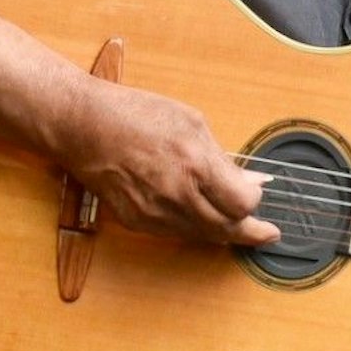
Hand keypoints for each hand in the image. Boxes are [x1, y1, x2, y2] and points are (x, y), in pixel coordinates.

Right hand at [58, 81, 280, 246]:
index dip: (254, 202)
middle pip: (226, 229)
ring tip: (239, 226)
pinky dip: (195, 228)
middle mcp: (176, 194)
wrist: (84, 126)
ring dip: (223, 232)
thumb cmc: (137, 115)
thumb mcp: (192, 123)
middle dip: (251, 232)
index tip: (257, 194)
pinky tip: (203, 218)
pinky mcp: (136, 221)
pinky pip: (176, 233)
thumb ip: (223, 158)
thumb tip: (250, 180)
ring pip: (202, 236)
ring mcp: (154, 212)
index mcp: (195, 164)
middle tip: (266, 233)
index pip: (241, 204)